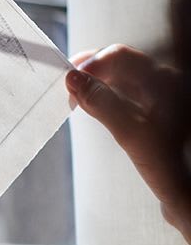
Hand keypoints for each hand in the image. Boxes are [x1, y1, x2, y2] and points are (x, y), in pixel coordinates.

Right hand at [67, 45, 190, 240]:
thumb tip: (72, 79)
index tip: (66, 82)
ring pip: (119, 77)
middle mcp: (163, 81)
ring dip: (94, 83)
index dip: (91, 63)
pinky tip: (92, 108)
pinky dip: (104, 95)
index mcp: (163, 80)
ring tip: (74, 100)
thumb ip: (101, 103)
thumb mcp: (129, 132)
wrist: (189, 189)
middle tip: (65, 90)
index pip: (119, 55)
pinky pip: (124, 92)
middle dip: (90, 71)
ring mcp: (158, 95)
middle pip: (119, 63)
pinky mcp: (153, 110)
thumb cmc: (169, 164)